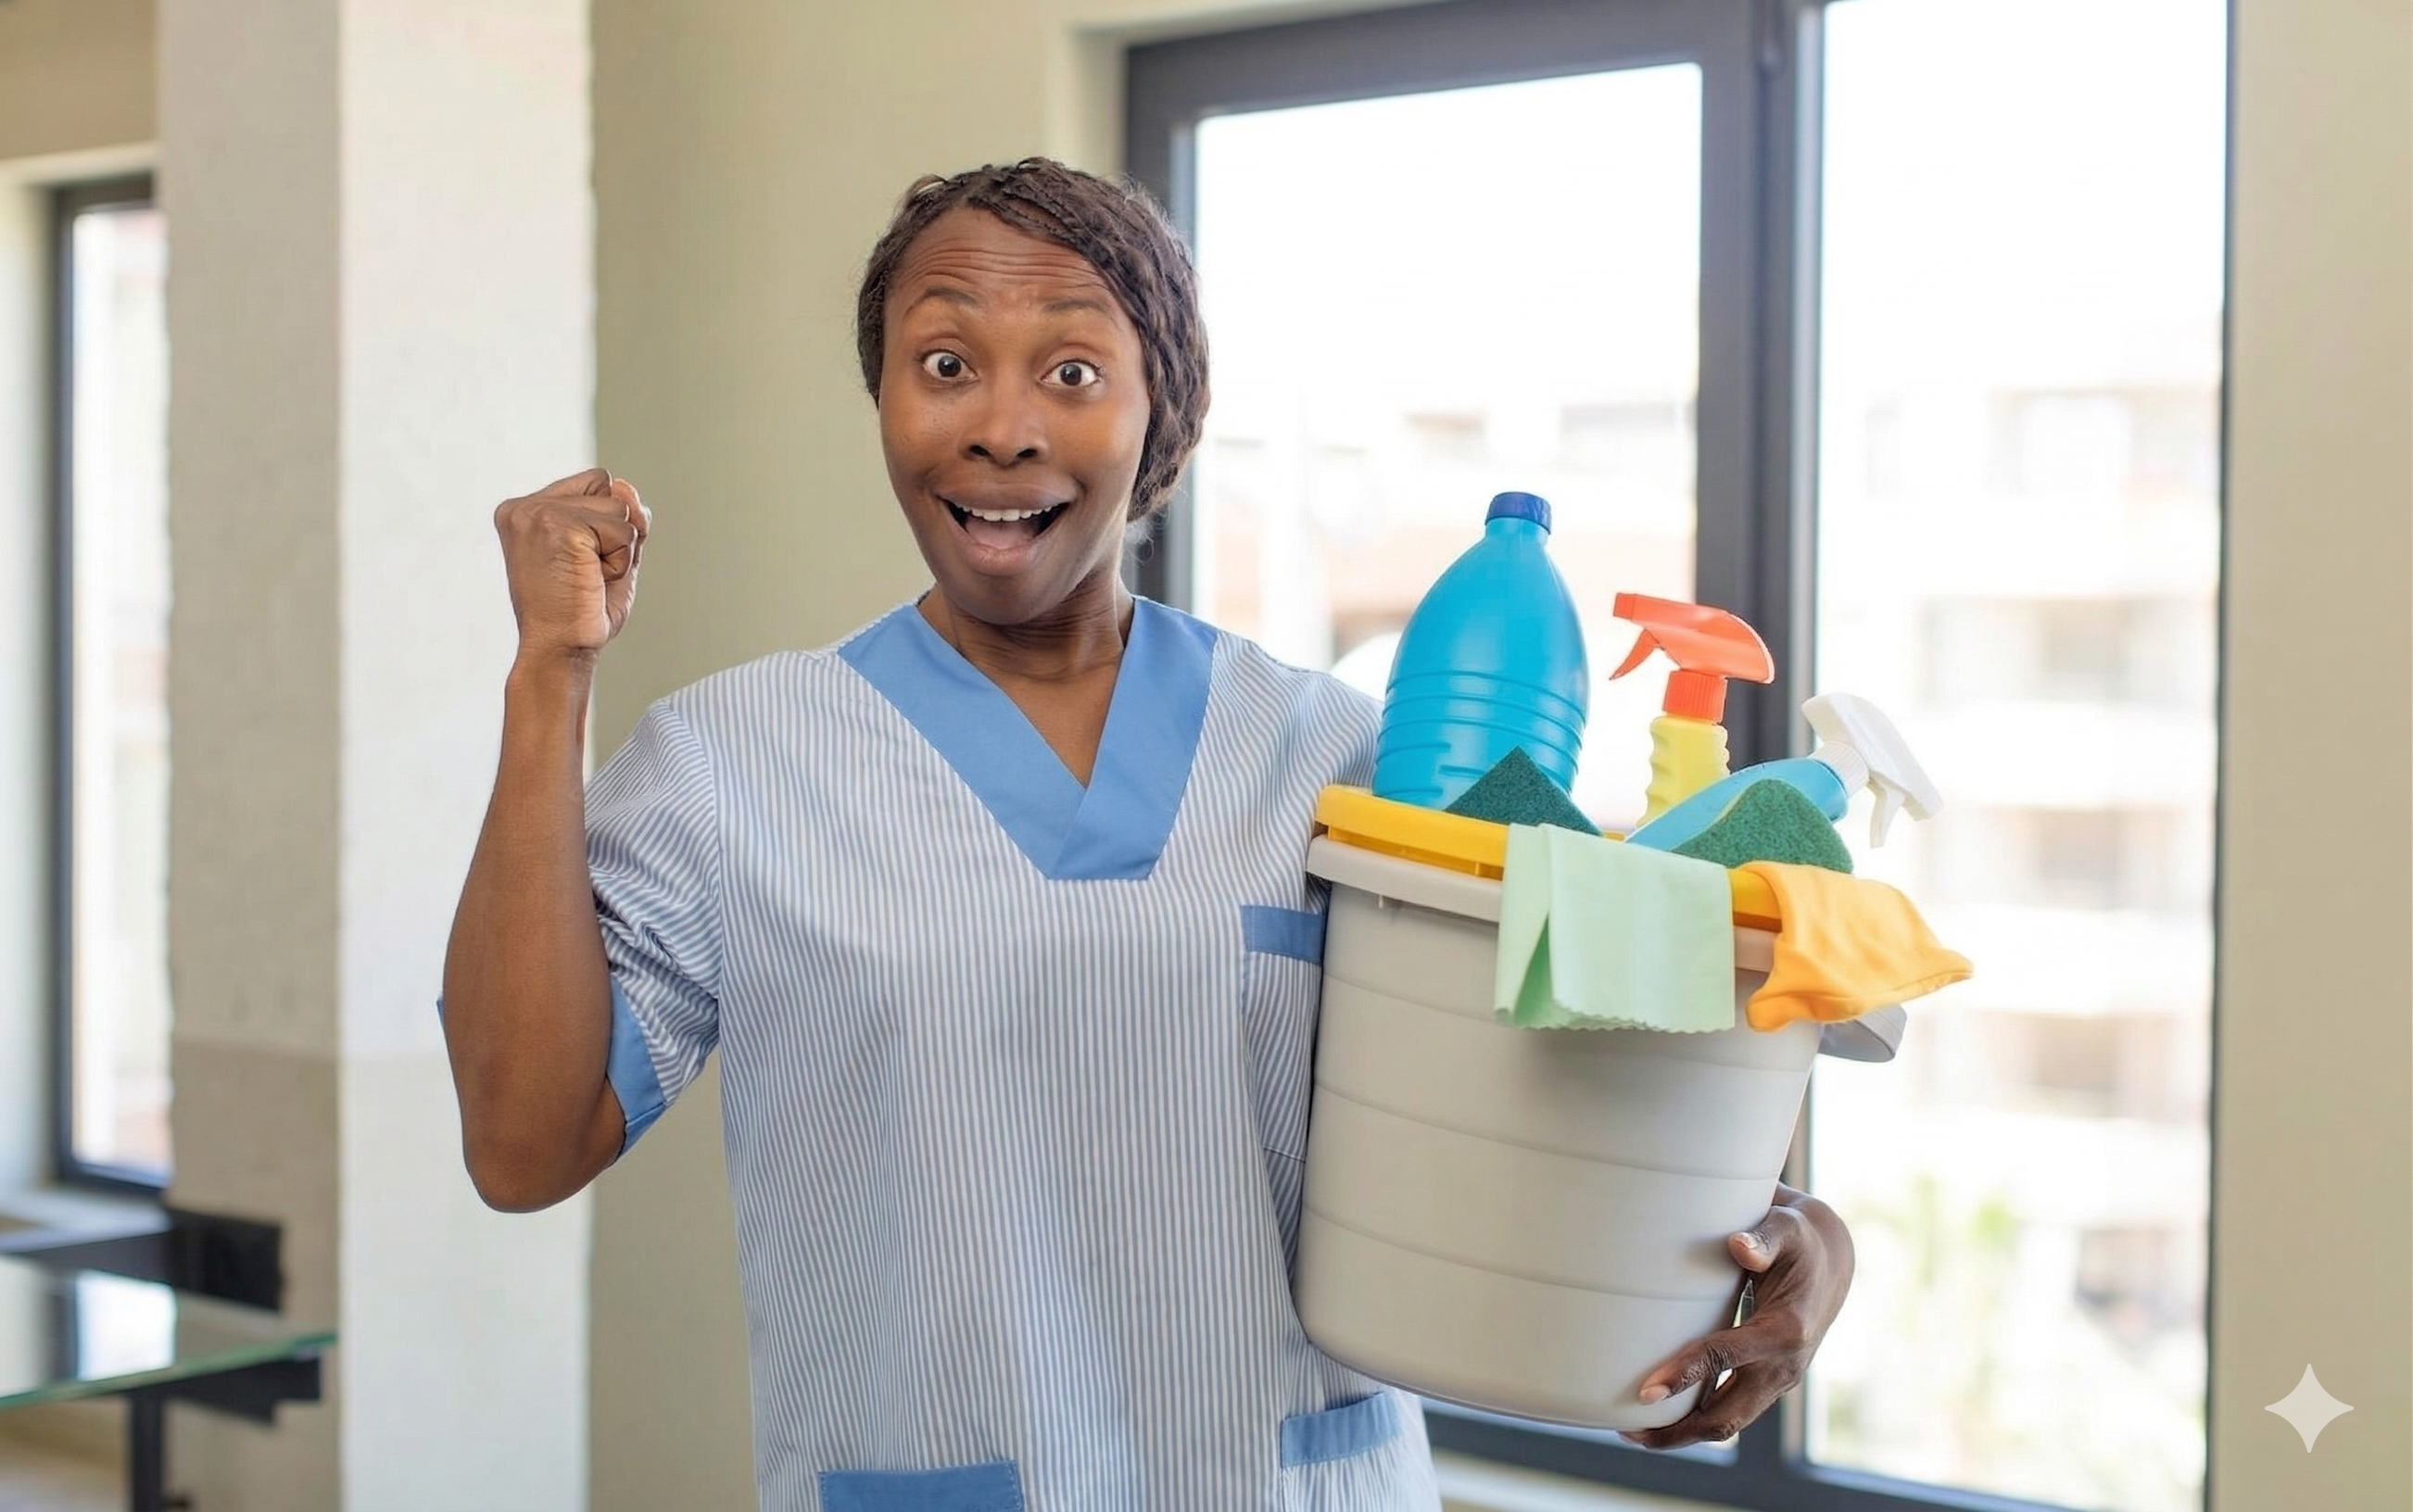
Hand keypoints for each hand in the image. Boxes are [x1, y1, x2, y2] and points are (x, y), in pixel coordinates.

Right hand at [493, 468, 650, 661]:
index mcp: (524, 510)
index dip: (606, 522)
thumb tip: (625, 485)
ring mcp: (538, 513)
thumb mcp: (608, 552)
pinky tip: (590, 581)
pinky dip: (620, 561)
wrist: (560, 651)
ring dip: (618, 549)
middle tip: (583, 573)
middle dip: (613, 533)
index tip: (577, 562)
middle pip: (608, 487)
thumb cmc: (579, 611)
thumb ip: (621, 515)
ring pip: (619, 508)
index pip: (595, 482)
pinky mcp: (559, 527)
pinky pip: (624, 531)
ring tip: (585, 578)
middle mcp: (524, 507)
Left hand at [1620, 1183, 1854, 1449]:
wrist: (1831, 1264)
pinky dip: (1697, 1419)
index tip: (1645, 1392)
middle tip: (1626, 1432)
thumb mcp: (1787, 1229)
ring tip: (1633, 1433)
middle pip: (1727, 1417)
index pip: (1725, 1359)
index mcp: (1785, 1330)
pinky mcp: (1768, 1383)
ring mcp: (1778, 1381)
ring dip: (1683, 1432)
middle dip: (1677, 1430)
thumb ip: (1764, 1237)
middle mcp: (1784, 1366)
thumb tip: (1738, 1245)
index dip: (1684, 1374)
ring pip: (1728, 1423)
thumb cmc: (1798, 1240)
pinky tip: (1663, 1415)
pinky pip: (1732, 1411)